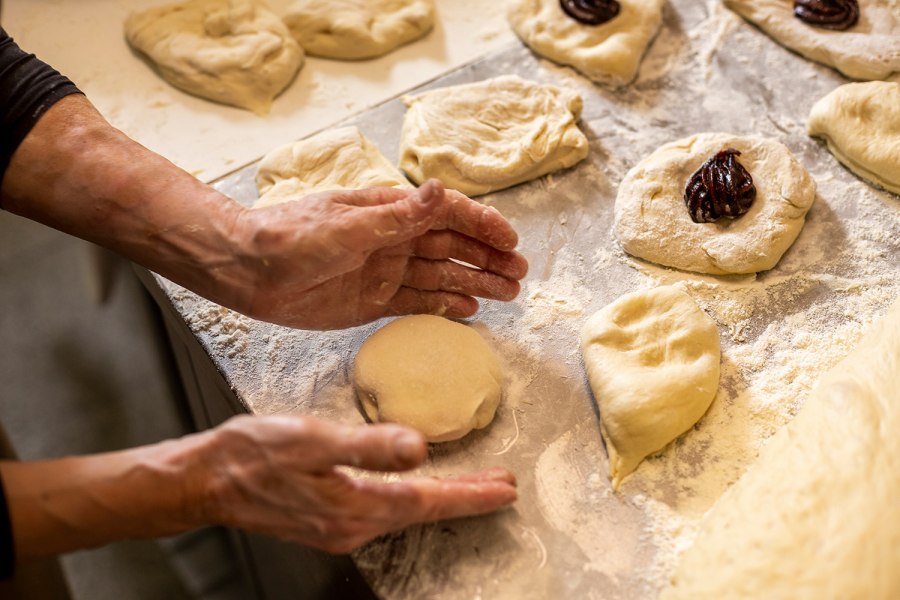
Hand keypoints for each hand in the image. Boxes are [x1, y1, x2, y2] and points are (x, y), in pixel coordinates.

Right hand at [197, 414, 516, 553]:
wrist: (206, 480)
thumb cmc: (253, 456)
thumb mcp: (313, 440)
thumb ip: (368, 447)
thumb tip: (418, 450)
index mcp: (355, 506)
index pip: (428, 501)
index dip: (470, 494)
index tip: (504, 489)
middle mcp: (352, 525)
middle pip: (423, 511)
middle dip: (466, 498)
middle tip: (501, 489)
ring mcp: (338, 527)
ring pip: (406, 512)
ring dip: (441, 498)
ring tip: (471, 486)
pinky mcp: (326, 520)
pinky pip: (384, 511)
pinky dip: (411, 499)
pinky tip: (414, 488)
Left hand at [227, 180, 527, 328]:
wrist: (247, 271)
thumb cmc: (291, 238)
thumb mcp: (346, 225)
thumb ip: (397, 216)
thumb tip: (439, 189)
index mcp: (388, 213)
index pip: (446, 214)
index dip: (482, 225)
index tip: (511, 240)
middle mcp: (392, 241)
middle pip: (452, 247)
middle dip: (487, 258)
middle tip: (520, 274)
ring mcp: (384, 272)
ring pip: (441, 276)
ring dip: (474, 283)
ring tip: (508, 293)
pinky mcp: (372, 301)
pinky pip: (418, 302)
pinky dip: (444, 305)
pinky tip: (470, 309)